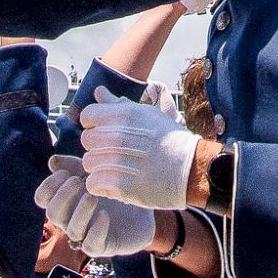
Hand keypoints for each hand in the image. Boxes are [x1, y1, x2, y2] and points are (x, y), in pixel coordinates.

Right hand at [35, 157, 155, 256]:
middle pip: (52, 214)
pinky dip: (96, 230)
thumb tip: (53, 161)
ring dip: (80, 212)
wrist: (141, 211)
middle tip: (78, 182)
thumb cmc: (112, 190)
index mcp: (65, 202)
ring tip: (93, 197)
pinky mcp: (101, 246)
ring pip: (72, 230)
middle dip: (62, 196)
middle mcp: (70, 220)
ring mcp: (85, 234)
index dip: (48, 186)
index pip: (42, 199)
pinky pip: (91, 244)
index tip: (64, 173)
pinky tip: (104, 215)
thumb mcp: (93, 172)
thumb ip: (73, 165)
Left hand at [80, 86, 200, 209]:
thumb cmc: (170, 140)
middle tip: (114, 153)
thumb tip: (98, 92)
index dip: (94, 125)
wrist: (191, 169)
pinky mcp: (119, 185)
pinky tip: (115, 184)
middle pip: (86, 140)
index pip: (87, 116)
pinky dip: (101, 186)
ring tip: (117, 169)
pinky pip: (93, 183)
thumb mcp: (146, 115)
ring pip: (88, 163)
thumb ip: (117, 104)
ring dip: (99, 167)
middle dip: (97, 147)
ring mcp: (117, 160)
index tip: (105, 132)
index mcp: (123, 115)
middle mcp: (117, 135)